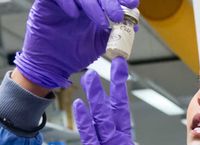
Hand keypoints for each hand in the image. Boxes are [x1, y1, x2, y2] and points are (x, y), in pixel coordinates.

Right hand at [15, 0, 138, 88]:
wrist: (52, 65)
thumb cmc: (75, 54)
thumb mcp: (100, 44)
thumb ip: (115, 34)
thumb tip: (133, 28)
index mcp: (95, 9)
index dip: (122, 0)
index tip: (133, 4)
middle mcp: (81, 3)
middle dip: (111, 2)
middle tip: (118, 15)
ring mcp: (65, 3)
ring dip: (92, 5)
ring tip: (101, 22)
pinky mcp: (47, 4)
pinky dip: (67, 3)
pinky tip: (74, 15)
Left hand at [73, 57, 151, 144]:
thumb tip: (118, 142)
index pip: (124, 114)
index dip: (122, 93)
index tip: (122, 75)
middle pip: (116, 110)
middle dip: (112, 86)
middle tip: (110, 66)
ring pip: (103, 119)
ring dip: (96, 97)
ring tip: (90, 77)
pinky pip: (91, 138)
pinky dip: (85, 121)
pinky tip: (81, 105)